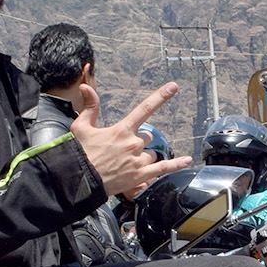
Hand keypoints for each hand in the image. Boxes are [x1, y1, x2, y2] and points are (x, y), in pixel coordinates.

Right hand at [71, 82, 190, 197]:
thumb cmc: (80, 154)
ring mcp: (138, 160)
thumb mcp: (82, 127)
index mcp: (122, 130)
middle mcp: (133, 143)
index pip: (145, 108)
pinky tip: (188, 161)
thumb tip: (86, 86)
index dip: (161, 96)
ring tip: (126, 164)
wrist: (79, 180)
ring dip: (144, 157)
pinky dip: (177, 165)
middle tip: (123, 150)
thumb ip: (90, 106)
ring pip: (151, 154)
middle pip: (147, 137)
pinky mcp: (140, 175)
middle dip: (139, 142)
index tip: (173, 86)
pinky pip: (163, 168)